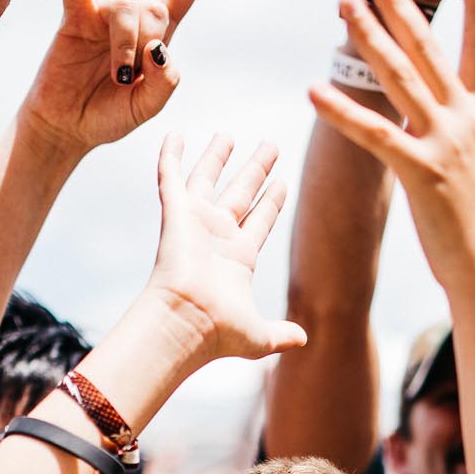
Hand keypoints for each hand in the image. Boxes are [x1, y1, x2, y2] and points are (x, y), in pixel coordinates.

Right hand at [19, 0, 225, 158]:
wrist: (68, 128)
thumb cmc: (107, 115)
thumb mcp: (147, 109)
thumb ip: (164, 84)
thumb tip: (157, 48)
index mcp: (158, 38)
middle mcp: (132, 20)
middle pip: (156, 7)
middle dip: (151, 42)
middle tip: (131, 78)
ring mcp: (102, 17)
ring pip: (126, 10)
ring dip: (126, 46)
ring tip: (118, 77)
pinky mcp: (74, 19)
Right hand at [141, 134, 306, 365]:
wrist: (186, 322)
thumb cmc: (219, 332)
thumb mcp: (259, 336)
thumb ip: (281, 333)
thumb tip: (304, 339)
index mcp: (240, 258)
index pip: (260, 221)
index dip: (272, 202)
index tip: (283, 181)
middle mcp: (218, 237)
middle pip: (241, 193)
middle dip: (256, 169)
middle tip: (270, 145)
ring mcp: (196, 223)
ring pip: (209, 180)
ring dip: (218, 156)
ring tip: (229, 134)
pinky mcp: (175, 213)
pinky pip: (170, 176)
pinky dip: (170, 155)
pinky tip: (175, 134)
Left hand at [309, 0, 474, 296]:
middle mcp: (463, 121)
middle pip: (428, 49)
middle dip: (400, 6)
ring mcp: (442, 144)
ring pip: (399, 78)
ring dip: (368, 37)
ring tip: (343, 3)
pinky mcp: (419, 173)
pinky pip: (374, 135)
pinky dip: (342, 112)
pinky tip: (312, 91)